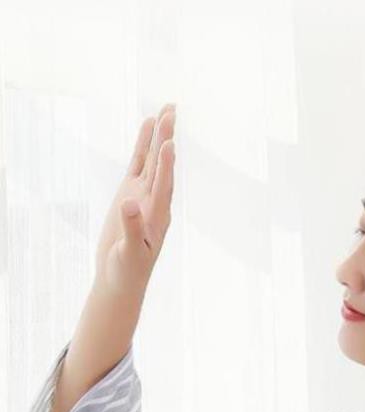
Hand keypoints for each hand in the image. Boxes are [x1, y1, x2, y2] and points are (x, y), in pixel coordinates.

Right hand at [94, 103, 176, 296]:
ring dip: (158, 136)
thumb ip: (130, 227)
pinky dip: (142, 146)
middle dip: (166, 138)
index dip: (166, 165)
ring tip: (164, 110)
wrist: (122, 277)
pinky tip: (148, 128)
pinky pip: (138, 164)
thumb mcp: (129, 252)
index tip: (170, 144)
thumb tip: (128, 203)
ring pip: (151, 160)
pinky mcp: (130, 193)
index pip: (164, 186)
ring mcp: (142, 195)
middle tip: (171, 110)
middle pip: (162, 165)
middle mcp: (154, 201)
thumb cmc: (128, 269)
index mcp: (157, 215)